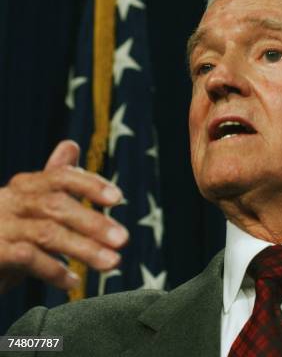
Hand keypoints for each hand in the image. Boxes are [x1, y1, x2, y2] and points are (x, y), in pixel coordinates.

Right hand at [0, 140, 128, 293]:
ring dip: (84, 249)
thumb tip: (71, 145)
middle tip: (124, 239)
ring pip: (47, 233)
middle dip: (93, 222)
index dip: (90, 184)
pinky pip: (27, 258)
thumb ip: (52, 180)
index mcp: (23, 187)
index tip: (118, 198)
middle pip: (56, 206)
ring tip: (112, 263)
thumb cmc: (4, 233)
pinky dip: (54, 271)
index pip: (60, 177)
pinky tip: (74, 282)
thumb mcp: (29, 206)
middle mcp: (8, 202)